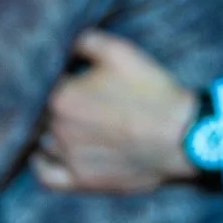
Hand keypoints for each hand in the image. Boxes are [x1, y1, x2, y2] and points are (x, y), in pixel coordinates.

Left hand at [32, 30, 200, 192]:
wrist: (180, 136)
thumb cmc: (151, 91)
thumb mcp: (121, 51)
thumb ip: (85, 41)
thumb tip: (65, 45)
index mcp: (62, 96)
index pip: (47, 83)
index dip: (63, 78)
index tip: (77, 77)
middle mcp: (57, 128)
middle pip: (45, 112)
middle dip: (60, 103)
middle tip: (86, 99)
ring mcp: (68, 157)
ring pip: (45, 139)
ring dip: (54, 129)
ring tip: (77, 122)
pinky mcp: (80, 180)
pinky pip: (46, 175)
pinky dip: (42, 163)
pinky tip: (46, 153)